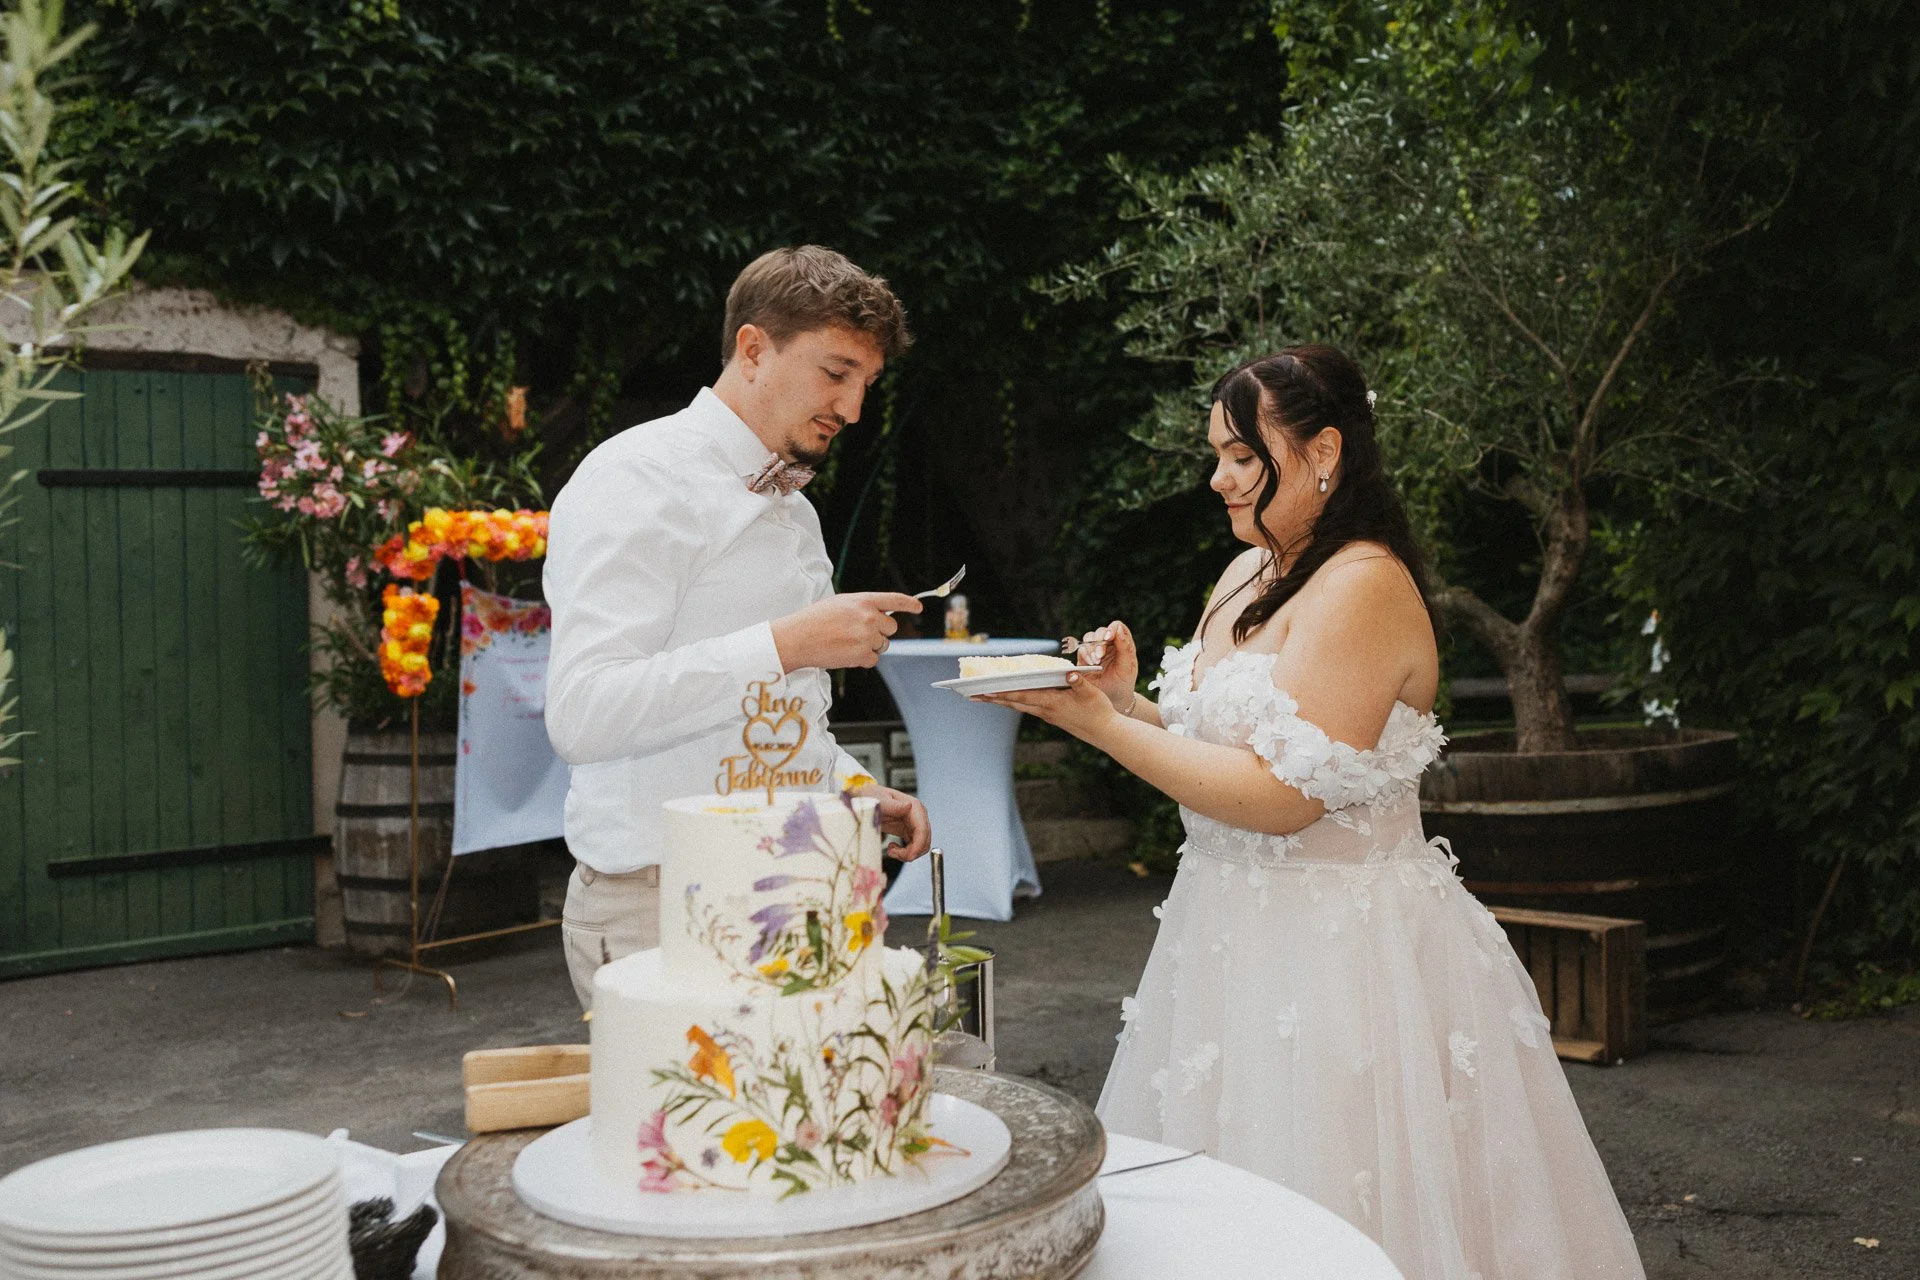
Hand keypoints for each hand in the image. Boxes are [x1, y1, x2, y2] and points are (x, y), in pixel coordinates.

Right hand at [771, 592, 920, 670]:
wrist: (798, 638)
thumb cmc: (814, 620)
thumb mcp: (840, 603)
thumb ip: (862, 607)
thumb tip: (878, 615)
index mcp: (863, 600)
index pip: (894, 600)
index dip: (909, 603)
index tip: (918, 607)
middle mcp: (869, 617)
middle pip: (891, 628)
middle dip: (880, 632)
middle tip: (860, 633)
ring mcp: (867, 636)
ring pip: (882, 645)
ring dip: (870, 646)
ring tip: (847, 642)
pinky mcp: (862, 654)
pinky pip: (873, 660)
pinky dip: (862, 660)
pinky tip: (845, 653)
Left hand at [847, 782, 931, 860]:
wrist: (867, 799)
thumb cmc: (873, 797)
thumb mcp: (880, 801)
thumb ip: (894, 806)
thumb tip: (909, 806)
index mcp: (914, 807)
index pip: (922, 830)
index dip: (918, 846)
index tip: (909, 856)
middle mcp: (918, 816)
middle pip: (924, 841)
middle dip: (912, 852)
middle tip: (893, 853)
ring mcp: (914, 824)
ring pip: (920, 846)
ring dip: (908, 853)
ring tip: (891, 850)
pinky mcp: (909, 831)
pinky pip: (914, 847)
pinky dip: (905, 852)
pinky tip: (892, 847)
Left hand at [975, 670, 1119, 741]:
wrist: (1106, 732)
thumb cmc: (1099, 711)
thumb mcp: (1091, 693)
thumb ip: (1078, 682)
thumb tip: (1069, 674)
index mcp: (1052, 703)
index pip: (1022, 697)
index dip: (1003, 693)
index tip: (985, 691)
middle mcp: (1045, 710)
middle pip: (1013, 703)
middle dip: (992, 698)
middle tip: (971, 694)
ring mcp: (1046, 714)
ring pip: (1018, 706)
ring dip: (1000, 701)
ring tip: (982, 696)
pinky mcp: (1051, 716)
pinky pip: (1026, 707)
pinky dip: (1014, 702)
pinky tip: (1008, 698)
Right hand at [1078, 619, 1139, 710]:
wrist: (1112, 700)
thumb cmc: (1123, 683)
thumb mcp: (1128, 667)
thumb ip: (1125, 648)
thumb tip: (1118, 629)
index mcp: (1122, 644)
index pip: (1117, 627)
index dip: (1112, 629)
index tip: (1110, 638)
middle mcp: (1108, 645)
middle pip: (1101, 631)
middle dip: (1100, 641)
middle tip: (1101, 655)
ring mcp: (1095, 651)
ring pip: (1089, 638)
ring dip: (1091, 647)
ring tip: (1096, 661)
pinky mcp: (1085, 659)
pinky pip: (1081, 649)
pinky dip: (1085, 654)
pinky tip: (1091, 664)